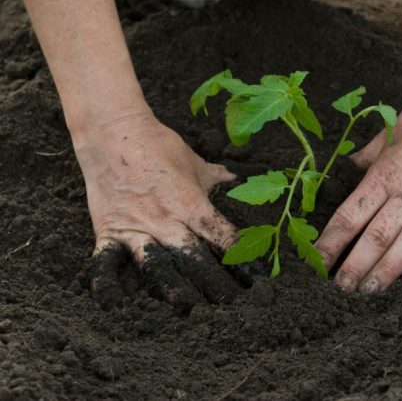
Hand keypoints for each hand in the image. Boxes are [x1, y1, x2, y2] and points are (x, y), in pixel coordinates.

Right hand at [75, 113, 240, 310]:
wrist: (113, 131)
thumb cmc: (158, 144)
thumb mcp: (194, 162)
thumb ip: (215, 177)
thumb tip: (236, 179)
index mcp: (191, 203)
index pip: (223, 236)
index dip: (242, 259)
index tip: (256, 280)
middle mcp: (166, 220)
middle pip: (195, 259)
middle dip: (215, 285)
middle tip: (231, 305)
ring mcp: (136, 227)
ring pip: (157, 267)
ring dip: (173, 290)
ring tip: (190, 309)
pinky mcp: (108, 230)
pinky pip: (105, 262)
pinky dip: (107, 284)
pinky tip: (116, 303)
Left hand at [316, 86, 401, 292]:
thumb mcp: (388, 132)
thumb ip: (367, 156)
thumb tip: (347, 164)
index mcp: (385, 174)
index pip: (351, 214)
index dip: (332, 241)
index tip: (318, 261)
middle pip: (377, 235)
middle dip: (356, 264)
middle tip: (341, 287)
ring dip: (389, 268)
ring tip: (371, 289)